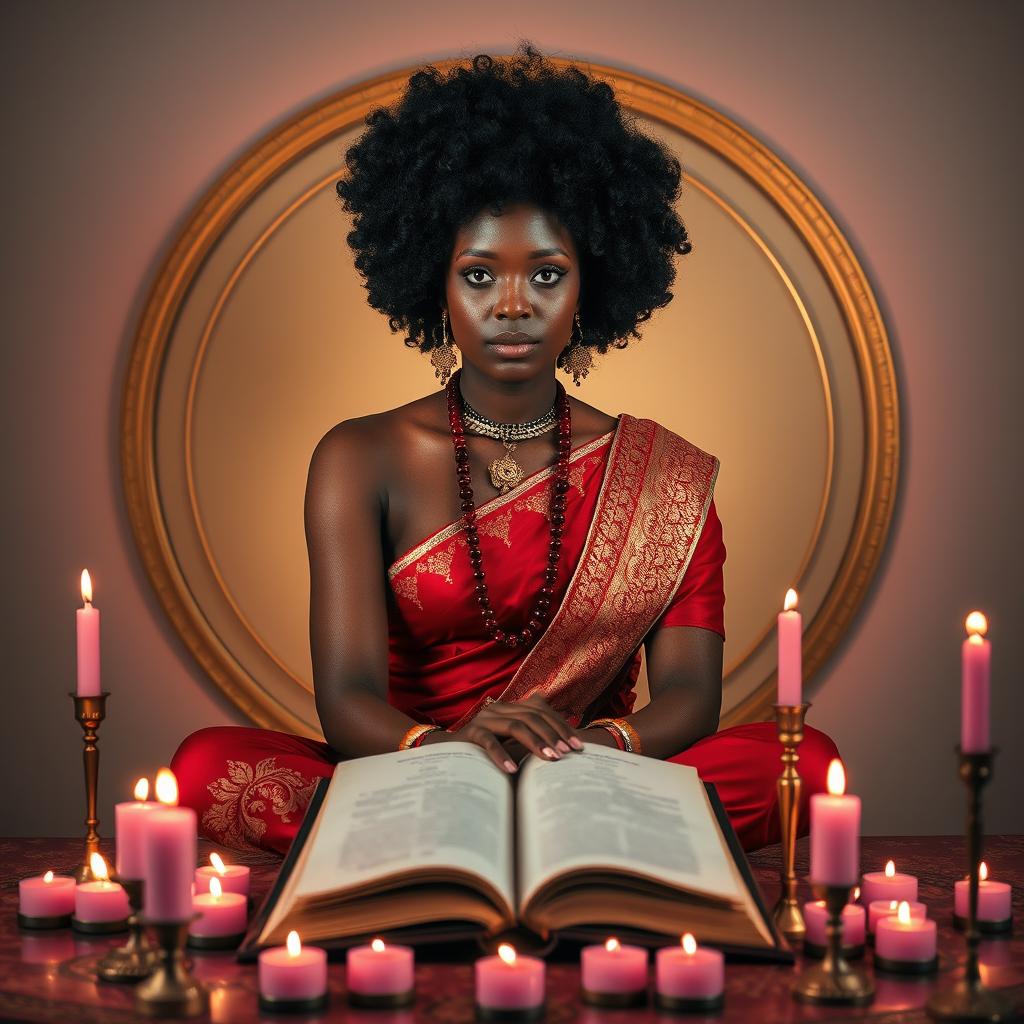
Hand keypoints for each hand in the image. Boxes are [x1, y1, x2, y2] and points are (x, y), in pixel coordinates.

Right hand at [451, 694, 584, 772]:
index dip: (562, 727)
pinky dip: (502, 756)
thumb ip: (532, 741)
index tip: (579, 746)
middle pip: (533, 716)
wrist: (447, 754)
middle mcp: (499, 708)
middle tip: (568, 753)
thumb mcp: (513, 745)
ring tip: (551, 759)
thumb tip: (566, 750)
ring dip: (536, 742)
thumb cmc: (486, 753)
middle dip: (554, 735)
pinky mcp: (470, 733)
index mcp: (511, 708)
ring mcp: (484, 719)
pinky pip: (489, 741)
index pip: (543, 712)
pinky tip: (512, 770)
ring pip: (516, 725)